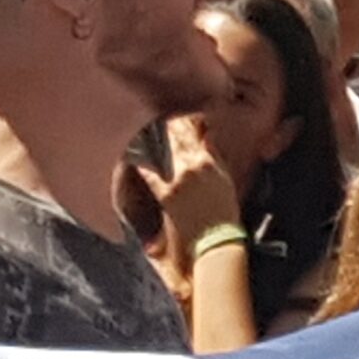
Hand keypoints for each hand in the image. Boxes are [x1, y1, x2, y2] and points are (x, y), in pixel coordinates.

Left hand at [138, 116, 239, 243]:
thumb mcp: (225, 179)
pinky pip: (148, 170)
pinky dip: (141, 160)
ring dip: (150, 141)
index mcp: (207, 161)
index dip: (179, 121)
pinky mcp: (165, 193)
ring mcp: (176, 179)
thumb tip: (207, 136)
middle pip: (171, 136)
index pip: (189, 131)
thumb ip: (214, 154)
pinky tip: (134, 155)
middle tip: (154, 125)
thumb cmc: (223, 212)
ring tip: (143, 137)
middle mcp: (191, 166)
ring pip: (158, 149)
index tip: (173, 119)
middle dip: (162, 128)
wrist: (216, 239)